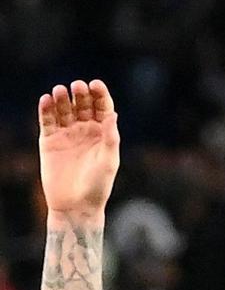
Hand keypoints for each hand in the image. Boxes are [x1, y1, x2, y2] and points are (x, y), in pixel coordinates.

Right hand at [38, 80, 119, 217]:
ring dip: (62, 99)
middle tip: (78, 87)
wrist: (75, 205)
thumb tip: (113, 114)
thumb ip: (111, 138)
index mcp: (104, 134)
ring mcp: (67, 134)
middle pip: (83, 105)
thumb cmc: (98, 185)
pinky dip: (46, 109)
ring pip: (64, 110)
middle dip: (81, 94)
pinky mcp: (49, 140)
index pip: (103, 108)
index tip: (96, 84)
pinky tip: (46, 99)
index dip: (100, 95)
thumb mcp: (109, 161)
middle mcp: (86, 131)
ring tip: (60, 91)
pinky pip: (47, 120)